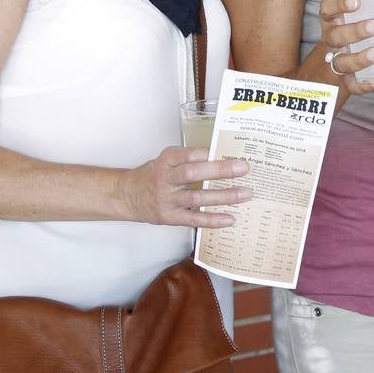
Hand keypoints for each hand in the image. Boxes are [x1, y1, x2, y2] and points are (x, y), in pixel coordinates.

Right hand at [121, 146, 250, 227]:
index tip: (227, 152)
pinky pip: (193, 220)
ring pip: (197, 198)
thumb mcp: (167, 160)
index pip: (187, 155)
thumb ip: (189, 159)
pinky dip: (213, 220)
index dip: (207, 154)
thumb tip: (223, 158)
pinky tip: (230, 218)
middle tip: (243, 168)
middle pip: (192, 174)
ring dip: (223, 196)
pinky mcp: (170, 217)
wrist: (128, 196)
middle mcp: (165, 179)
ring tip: (245, 193)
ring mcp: (167, 200)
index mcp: (166, 160)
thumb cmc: (154, 175)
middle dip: (220, 171)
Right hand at [312, 0, 373, 98]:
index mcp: (334, 21)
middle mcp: (331, 40)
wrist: (326, 73)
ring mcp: (335, 62)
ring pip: (342, 61)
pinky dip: (364, 84)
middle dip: (355, 31)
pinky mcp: (344, 82)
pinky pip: (352, 85)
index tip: (356, 1)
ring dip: (359, 58)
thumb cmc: (355, 36)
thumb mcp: (365, 19)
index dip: (338, 3)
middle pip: (336, 35)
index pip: (328, 7)